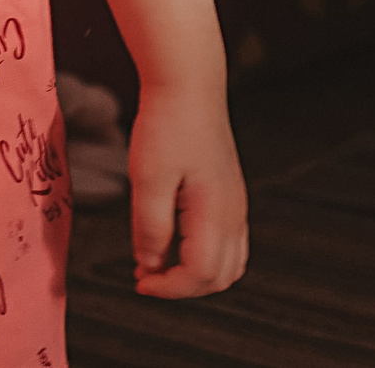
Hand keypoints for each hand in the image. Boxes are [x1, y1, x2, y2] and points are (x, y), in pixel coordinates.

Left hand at [126, 82, 247, 295]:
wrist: (188, 86)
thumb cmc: (166, 126)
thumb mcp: (148, 177)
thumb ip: (150, 226)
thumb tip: (149, 263)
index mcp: (216, 214)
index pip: (200, 275)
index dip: (168, 288)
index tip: (138, 282)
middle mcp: (235, 215)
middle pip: (220, 278)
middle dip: (182, 287)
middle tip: (144, 276)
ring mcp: (236, 206)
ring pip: (228, 264)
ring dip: (195, 274)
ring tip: (156, 262)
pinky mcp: (230, 195)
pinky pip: (228, 243)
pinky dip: (204, 255)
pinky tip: (172, 241)